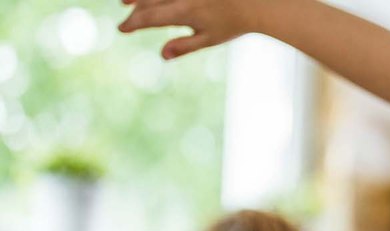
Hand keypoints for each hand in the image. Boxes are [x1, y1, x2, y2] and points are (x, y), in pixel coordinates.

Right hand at [118, 0, 256, 60]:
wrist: (254, 3)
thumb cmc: (232, 24)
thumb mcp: (209, 39)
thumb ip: (184, 46)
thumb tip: (162, 54)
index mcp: (183, 12)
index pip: (149, 18)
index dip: (132, 23)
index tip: (122, 29)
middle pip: (147, 2)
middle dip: (134, 11)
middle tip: (127, 20)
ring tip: (126, 1)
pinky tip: (148, 0)